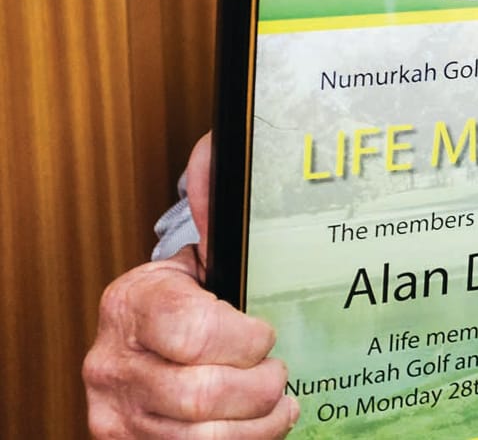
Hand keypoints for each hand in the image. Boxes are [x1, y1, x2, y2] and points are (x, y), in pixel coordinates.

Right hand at [83, 134, 297, 437]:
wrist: (146, 344)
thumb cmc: (188, 296)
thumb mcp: (202, 251)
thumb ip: (216, 205)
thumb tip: (224, 152)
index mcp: (133, 302)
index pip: (192, 333)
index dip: (244, 340)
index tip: (265, 333)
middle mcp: (112, 361)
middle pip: (200, 396)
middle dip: (259, 388)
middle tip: (280, 373)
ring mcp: (117, 412)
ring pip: (199, 438)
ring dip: (257, 424)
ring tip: (278, 403)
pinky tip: (261, 425)